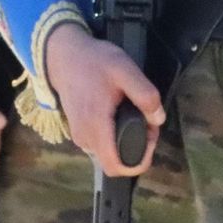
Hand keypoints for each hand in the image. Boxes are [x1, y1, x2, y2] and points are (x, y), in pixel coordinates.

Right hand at [44, 22, 165, 176]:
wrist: (64, 56)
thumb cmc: (95, 62)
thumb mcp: (126, 70)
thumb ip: (145, 95)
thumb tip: (158, 119)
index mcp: (96, 126)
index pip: (115, 166)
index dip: (139, 162)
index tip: (150, 139)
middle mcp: (85, 137)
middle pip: (115, 161)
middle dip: (138, 148)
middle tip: (149, 123)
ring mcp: (79, 135)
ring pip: (108, 153)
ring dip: (127, 141)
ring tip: (139, 116)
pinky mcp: (78, 130)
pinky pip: (101, 144)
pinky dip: (115, 136)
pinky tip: (124, 115)